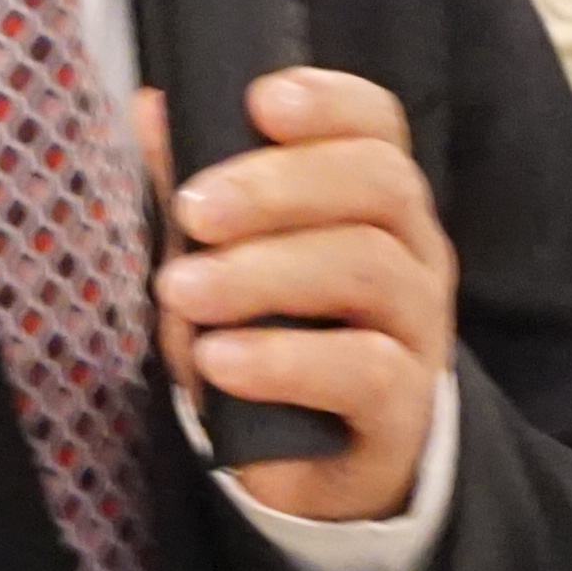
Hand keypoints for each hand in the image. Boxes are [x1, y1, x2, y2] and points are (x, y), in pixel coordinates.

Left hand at [137, 70, 454, 526]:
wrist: (319, 469)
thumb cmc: (274, 341)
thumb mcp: (228, 261)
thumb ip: (199, 187)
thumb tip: (152, 106)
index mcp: (378, 203)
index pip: (378, 127)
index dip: (328, 102)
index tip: (259, 101)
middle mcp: (414, 254)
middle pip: (380, 184)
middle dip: (278, 186)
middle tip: (194, 212)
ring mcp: (419, 332)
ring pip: (370, 269)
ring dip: (265, 272)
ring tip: (184, 291)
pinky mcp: (404, 410)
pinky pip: (365, 370)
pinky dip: (283, 359)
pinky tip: (218, 360)